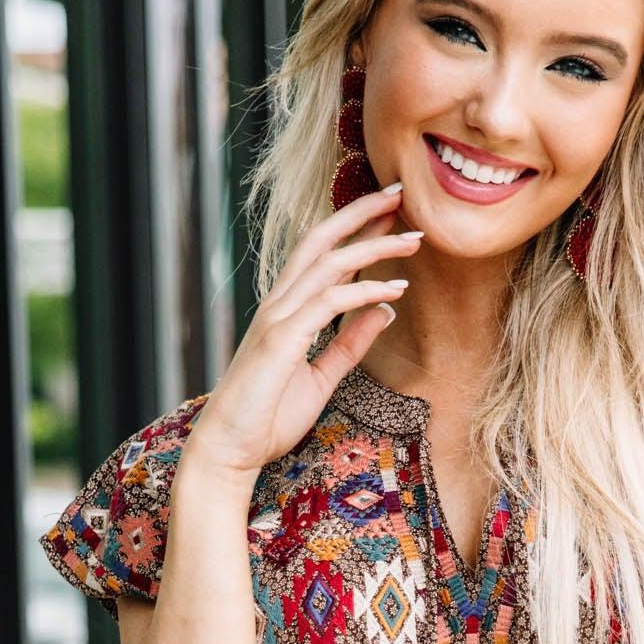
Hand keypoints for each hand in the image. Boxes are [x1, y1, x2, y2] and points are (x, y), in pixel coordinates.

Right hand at [181, 184, 424, 483]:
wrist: (230, 450)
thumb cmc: (267, 418)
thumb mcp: (321, 378)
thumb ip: (349, 344)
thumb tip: (384, 310)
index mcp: (286, 310)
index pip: (323, 254)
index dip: (357, 228)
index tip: (393, 214)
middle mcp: (279, 304)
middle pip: (322, 239)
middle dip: (362, 212)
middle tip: (402, 193)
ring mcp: (278, 318)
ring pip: (329, 263)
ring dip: (374, 246)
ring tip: (414, 239)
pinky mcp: (281, 339)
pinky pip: (328, 302)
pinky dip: (364, 291)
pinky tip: (395, 288)